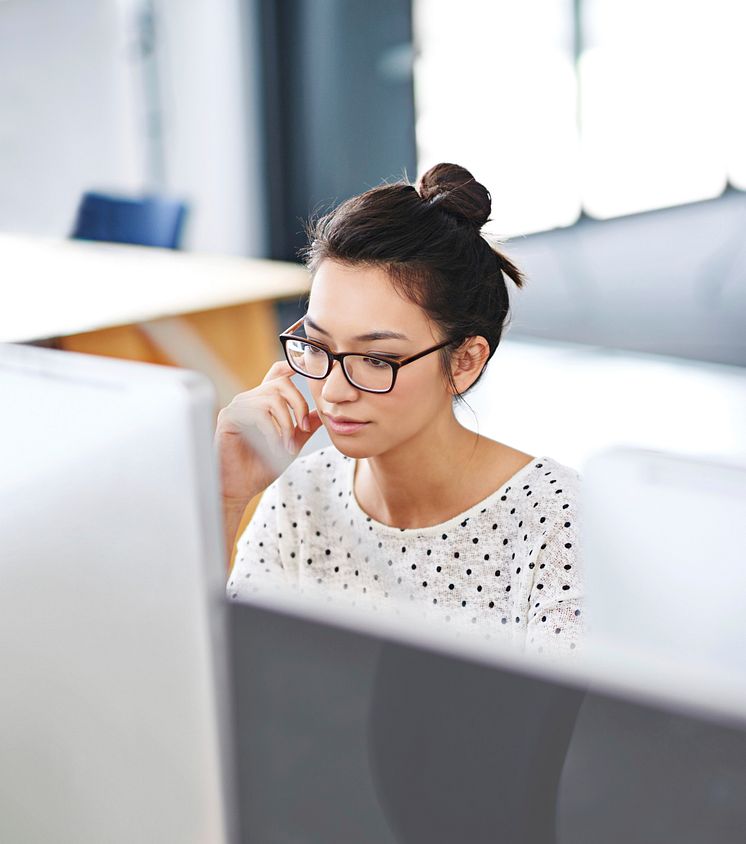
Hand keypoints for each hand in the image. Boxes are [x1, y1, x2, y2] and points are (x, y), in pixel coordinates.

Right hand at [214, 360, 322, 504]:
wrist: (239, 488)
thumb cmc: (260, 467)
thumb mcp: (290, 444)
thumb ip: (304, 427)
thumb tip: (322, 412)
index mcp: (263, 403)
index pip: (276, 374)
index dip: (290, 366)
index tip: (304, 368)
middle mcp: (249, 400)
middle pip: (280, 384)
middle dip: (298, 404)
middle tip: (302, 428)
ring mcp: (237, 407)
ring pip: (271, 399)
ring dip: (286, 424)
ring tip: (286, 446)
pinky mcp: (229, 417)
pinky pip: (258, 413)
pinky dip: (272, 431)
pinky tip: (273, 446)